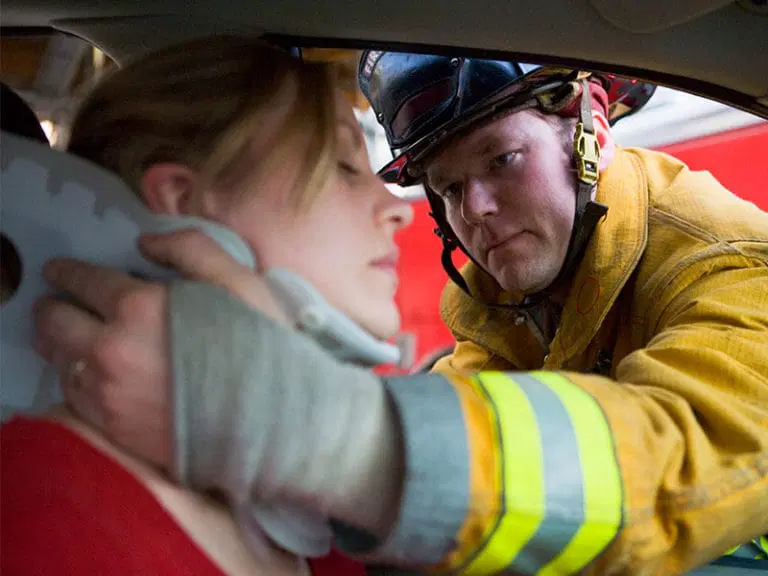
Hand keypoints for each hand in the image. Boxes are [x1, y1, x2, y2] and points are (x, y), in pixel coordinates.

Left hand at [34, 229, 286, 468]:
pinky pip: (71, 396)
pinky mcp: (112, 427)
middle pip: (56, 321)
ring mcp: (107, 393)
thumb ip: (191, 248)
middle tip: (53, 301)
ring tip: (61, 335)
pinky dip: (71, 377)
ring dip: (55, 342)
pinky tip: (83, 373)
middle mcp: (111, 349)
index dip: (67, 271)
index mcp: (140, 307)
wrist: (273, 424)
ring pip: (58, 360)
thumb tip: (145, 243)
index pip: (85, 281)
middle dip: (51, 305)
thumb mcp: (240, 283)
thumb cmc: (263, 347)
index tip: (58, 270)